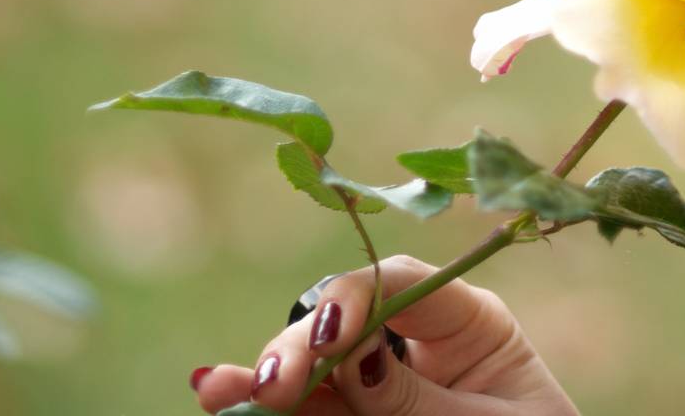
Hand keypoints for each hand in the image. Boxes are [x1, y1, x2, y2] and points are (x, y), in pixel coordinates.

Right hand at [191, 255, 580, 414]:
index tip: (331, 336)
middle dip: (301, 347)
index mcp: (470, 322)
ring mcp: (381, 385)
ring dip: (263, 377)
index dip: (357, 297)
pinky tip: (228, 403)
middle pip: (346, 324)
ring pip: (315, 371)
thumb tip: (348, 360)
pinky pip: (315, 413)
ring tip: (215, 389)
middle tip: (269, 384)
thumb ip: (416, 398)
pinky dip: (276, 412)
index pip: (404, 283)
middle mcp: (417, 345)